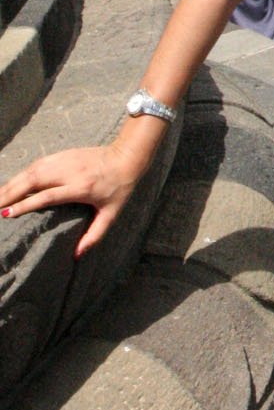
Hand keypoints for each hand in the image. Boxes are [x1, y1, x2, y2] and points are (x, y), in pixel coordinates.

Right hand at [0, 144, 142, 257]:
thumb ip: (95, 235)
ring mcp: (63, 161)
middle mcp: (68, 172)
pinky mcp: (61, 155)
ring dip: (11, 183)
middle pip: (32, 181)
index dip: (25, 204)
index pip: (46, 196)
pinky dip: (20, 175)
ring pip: (30, 171)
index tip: (6, 213)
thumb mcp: (111, 214)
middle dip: (10, 193)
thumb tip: (78, 255)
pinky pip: (35, 165)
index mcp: (80, 188)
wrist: (126, 157)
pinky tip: (10, 184)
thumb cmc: (119, 189)